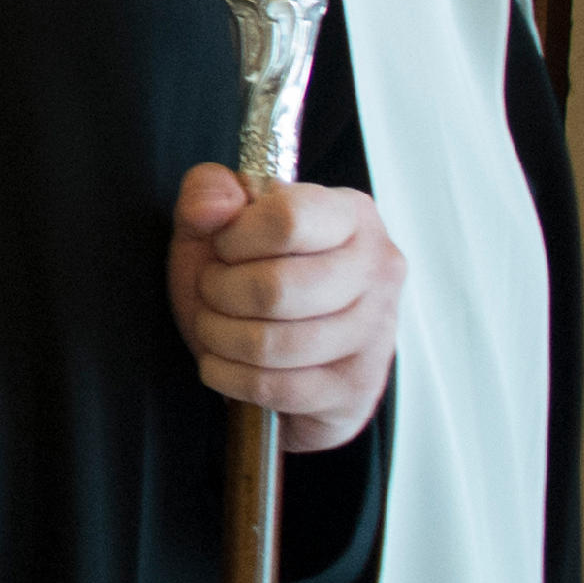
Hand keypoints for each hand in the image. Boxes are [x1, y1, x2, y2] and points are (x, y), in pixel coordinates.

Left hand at [168, 166, 403, 453]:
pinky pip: (277, 389)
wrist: (266, 350)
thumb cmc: (244, 277)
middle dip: (219, 293)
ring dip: (219, 337)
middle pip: (276, 288)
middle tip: (212, 292)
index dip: (235, 238)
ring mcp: (376, 333)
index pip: (287, 219)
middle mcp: (378, 269)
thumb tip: (214, 209)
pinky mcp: (357, 388)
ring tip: (215, 326)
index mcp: (349, 214)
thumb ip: (206, 194)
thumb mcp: (214, 226)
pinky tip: (223, 362)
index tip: (224, 247)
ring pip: (272, 343)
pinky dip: (230, 376)